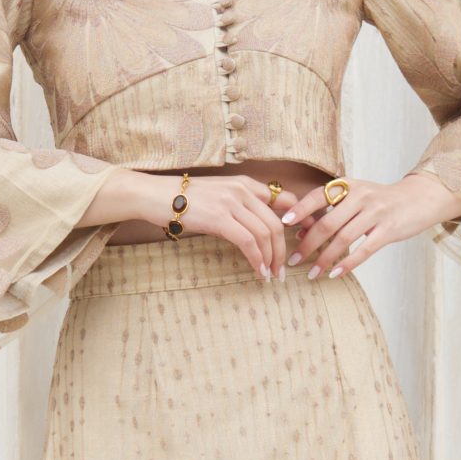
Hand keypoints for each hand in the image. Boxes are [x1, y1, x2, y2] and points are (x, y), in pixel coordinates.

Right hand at [150, 171, 290, 279]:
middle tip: (281, 270)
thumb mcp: (218, 195)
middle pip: (276, 223)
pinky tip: (258, 271)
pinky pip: (248, 242)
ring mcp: (231, 202)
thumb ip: (239, 206)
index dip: (300, 219)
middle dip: (283, 250)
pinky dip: (257, 259)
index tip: (306, 237)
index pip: (285, 199)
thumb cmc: (182, 199)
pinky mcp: (219, 218)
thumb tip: (256, 230)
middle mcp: (243, 190)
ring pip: (265, 234)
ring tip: (270, 275)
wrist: (154, 195)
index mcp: (245, 184)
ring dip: (271, 259)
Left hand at [274, 171, 459, 276]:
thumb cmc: (381, 201)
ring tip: (312, 273)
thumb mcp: (357, 195)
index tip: (283, 225)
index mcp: (348, 186)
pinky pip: (364, 250)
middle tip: (293, 260)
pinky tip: (335, 274)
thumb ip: (332, 209)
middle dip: (308, 244)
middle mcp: (361, 196)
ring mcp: (376, 213)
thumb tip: (300, 230)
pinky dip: (347, 263)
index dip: (300, 210)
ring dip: (325, 258)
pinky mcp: (389, 229)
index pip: (318, 196)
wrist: (419, 198)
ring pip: (343, 238)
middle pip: (327, 223)